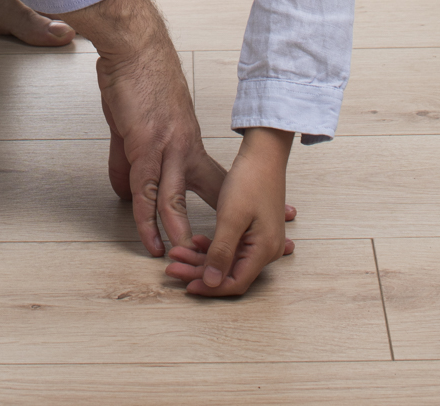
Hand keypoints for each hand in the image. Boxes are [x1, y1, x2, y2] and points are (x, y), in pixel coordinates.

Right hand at [64, 0, 226, 257]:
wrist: (133, 46)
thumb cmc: (137, 76)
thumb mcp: (138, 121)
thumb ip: (129, 158)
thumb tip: (124, 191)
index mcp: (189, 139)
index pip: (217, 178)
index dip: (235, 201)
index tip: (257, 217)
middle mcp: (184, 147)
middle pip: (210, 194)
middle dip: (222, 225)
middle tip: (233, 253)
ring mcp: (165, 148)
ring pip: (176, 201)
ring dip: (180, 234)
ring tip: (188, 262)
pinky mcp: (142, 146)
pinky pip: (145, 192)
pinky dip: (147, 221)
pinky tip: (150, 242)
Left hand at [164, 127, 295, 296]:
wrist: (264, 153)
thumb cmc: (250, 180)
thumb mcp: (231, 217)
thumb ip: (221, 252)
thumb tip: (211, 283)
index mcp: (264, 250)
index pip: (234, 284)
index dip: (208, 286)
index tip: (184, 282)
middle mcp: (267, 251)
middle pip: (229, 274)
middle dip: (199, 272)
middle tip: (173, 265)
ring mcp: (262, 241)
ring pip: (228, 261)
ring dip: (203, 259)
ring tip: (178, 252)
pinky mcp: (255, 230)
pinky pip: (233, 248)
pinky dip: (213, 248)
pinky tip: (198, 242)